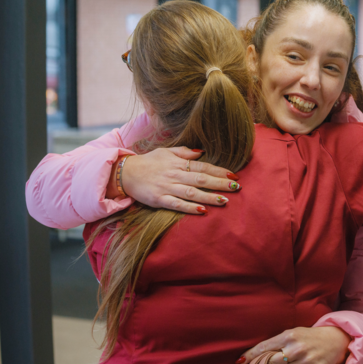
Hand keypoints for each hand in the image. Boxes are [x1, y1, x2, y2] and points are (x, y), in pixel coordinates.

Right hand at [108, 147, 240, 213]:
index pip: (203, 166)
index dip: (219, 170)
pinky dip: (190, 208)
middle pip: (201, 179)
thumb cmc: (148, 162)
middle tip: (236, 186)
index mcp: (178, 163)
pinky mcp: (159, 200)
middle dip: (220, 183)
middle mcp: (175, 175)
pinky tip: (203, 211)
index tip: (234, 174)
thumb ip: (184, 152)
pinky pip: (177, 205)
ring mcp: (167, 188)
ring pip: (192, 192)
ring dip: (209, 196)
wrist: (126, 173)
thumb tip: (201, 152)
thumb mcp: (166, 152)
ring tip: (224, 200)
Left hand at [240, 327, 350, 363]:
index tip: (241, 361)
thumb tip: (253, 356)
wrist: (334, 341)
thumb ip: (275, 342)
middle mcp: (297, 348)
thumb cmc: (308, 337)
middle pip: (271, 363)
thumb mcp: (292, 333)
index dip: (251, 355)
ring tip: (292, 361)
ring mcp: (306, 361)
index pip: (265, 347)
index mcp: (289, 335)